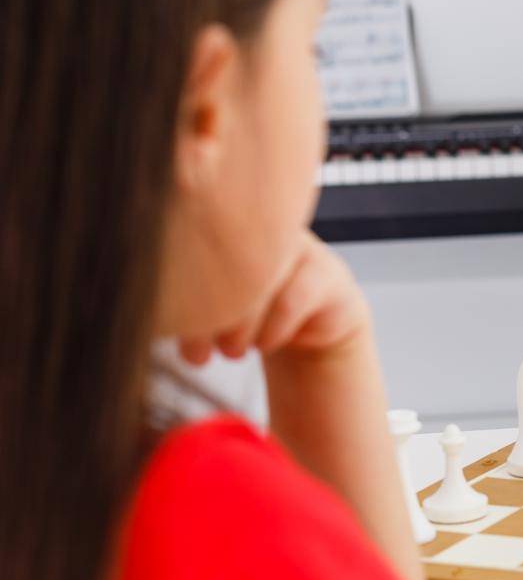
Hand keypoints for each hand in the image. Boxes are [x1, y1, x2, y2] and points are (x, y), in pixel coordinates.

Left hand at [178, 230, 371, 364]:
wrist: (311, 328)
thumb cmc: (248, 314)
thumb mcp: (211, 302)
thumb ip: (182, 295)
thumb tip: (137, 315)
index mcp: (229, 224)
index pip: (193, 236)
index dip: (177, 281)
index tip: (167, 324)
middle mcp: (268, 228)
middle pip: (225, 259)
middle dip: (205, 316)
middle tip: (196, 354)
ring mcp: (302, 249)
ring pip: (259, 281)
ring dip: (238, 328)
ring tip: (230, 352)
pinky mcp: (328, 276)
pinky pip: (292, 300)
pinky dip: (271, 331)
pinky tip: (265, 344)